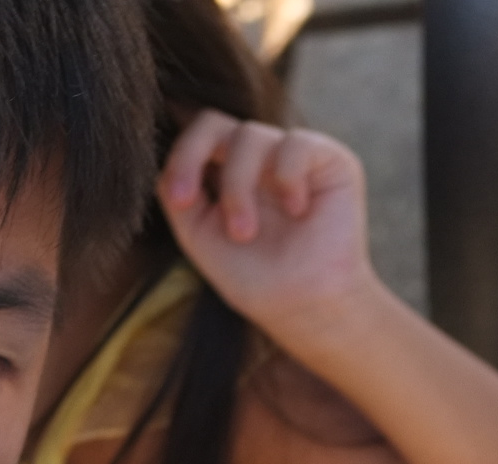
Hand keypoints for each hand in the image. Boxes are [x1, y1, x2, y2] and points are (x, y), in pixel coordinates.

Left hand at [158, 112, 379, 337]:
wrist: (305, 307)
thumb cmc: (255, 278)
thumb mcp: (198, 235)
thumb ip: (176, 192)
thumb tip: (167, 158)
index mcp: (229, 173)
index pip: (199, 137)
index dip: (182, 156)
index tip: (179, 199)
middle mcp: (259, 159)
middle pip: (214, 123)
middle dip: (194, 158)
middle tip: (189, 202)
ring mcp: (293, 156)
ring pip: (250, 135)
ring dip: (238, 186)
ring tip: (245, 232)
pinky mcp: (330, 160)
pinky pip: (297, 142)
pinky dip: (287, 176)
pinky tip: (297, 210)